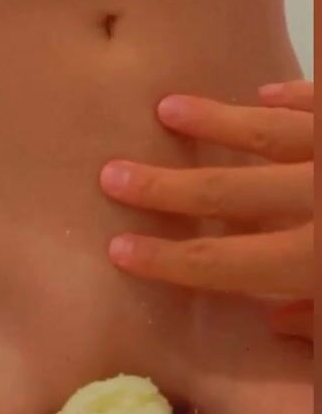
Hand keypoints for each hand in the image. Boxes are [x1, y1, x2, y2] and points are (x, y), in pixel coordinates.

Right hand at [100, 81, 313, 339]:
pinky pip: (319, 104)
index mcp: (314, 260)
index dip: (168, 261)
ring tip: (169, 108)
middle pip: (227, 191)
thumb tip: (277, 318)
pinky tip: (266, 92)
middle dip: (164, 186)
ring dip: (216, 122)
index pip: (224, 263)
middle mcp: (319, 199)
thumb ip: (316, 321)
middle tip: (112, 174)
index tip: (118, 250)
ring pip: (270, 133)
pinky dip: (293, 97)